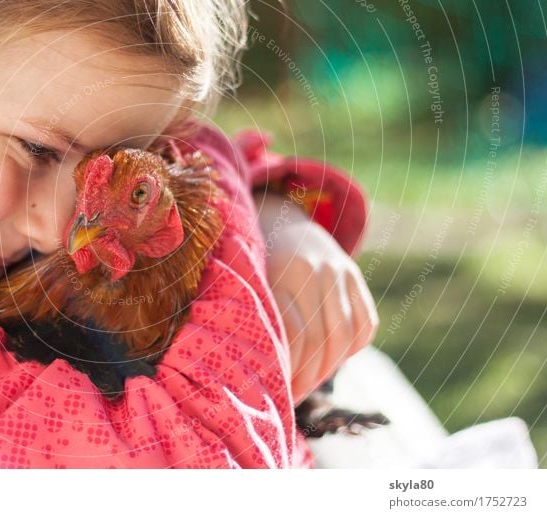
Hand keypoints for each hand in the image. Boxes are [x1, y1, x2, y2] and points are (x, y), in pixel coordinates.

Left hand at [256, 192, 379, 405]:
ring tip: (308, 384)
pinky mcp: (355, 276)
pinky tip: (330, 362)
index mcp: (285, 271)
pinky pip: (366, 325)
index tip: (277, 393)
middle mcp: (318, 270)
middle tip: (292, 396)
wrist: (277, 219)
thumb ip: (258, 317)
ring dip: (328, 369)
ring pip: (345, 337)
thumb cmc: (253, 262)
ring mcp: (341, 271)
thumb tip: (257, 374)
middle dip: (308, 377)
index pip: (295, 337)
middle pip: (322, 341)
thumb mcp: (249, 282)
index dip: (288, 371)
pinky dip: (352, 349)